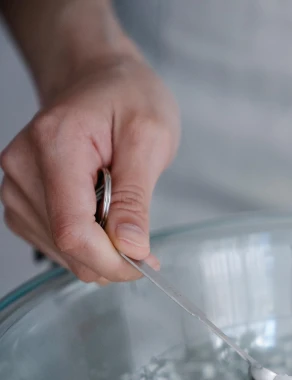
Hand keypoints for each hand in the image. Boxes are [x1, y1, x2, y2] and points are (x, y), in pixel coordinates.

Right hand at [0, 52, 178, 282]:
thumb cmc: (126, 98)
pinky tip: (100, 215)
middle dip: (112, 257)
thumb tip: (131, 248)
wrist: (98, 80)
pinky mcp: (20, 205)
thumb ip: (136, 198)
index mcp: (54, 145)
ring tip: (118, 210)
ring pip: (63, 254)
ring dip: (100, 250)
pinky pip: (56, 248)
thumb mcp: (150, 137)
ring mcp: (16, 189)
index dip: (111, 260)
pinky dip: (87, 244)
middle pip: (68, 247)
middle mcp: (23, 168)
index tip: (145, 262)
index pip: (73, 232)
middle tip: (142, 236)